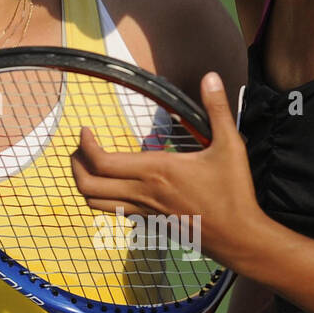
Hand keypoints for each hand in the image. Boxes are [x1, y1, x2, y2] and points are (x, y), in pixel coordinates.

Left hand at [71, 72, 261, 268]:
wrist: (238, 237)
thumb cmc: (233, 192)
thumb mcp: (230, 146)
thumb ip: (218, 109)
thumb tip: (210, 76)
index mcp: (156, 170)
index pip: (102, 162)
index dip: (85, 146)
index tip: (85, 130)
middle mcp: (143, 192)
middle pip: (88, 185)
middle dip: (75, 164)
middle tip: (80, 148)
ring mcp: (145, 211)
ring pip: (96, 203)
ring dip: (85, 184)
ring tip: (89, 166)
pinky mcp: (151, 223)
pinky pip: (115, 212)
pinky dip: (105, 198)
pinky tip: (116, 185)